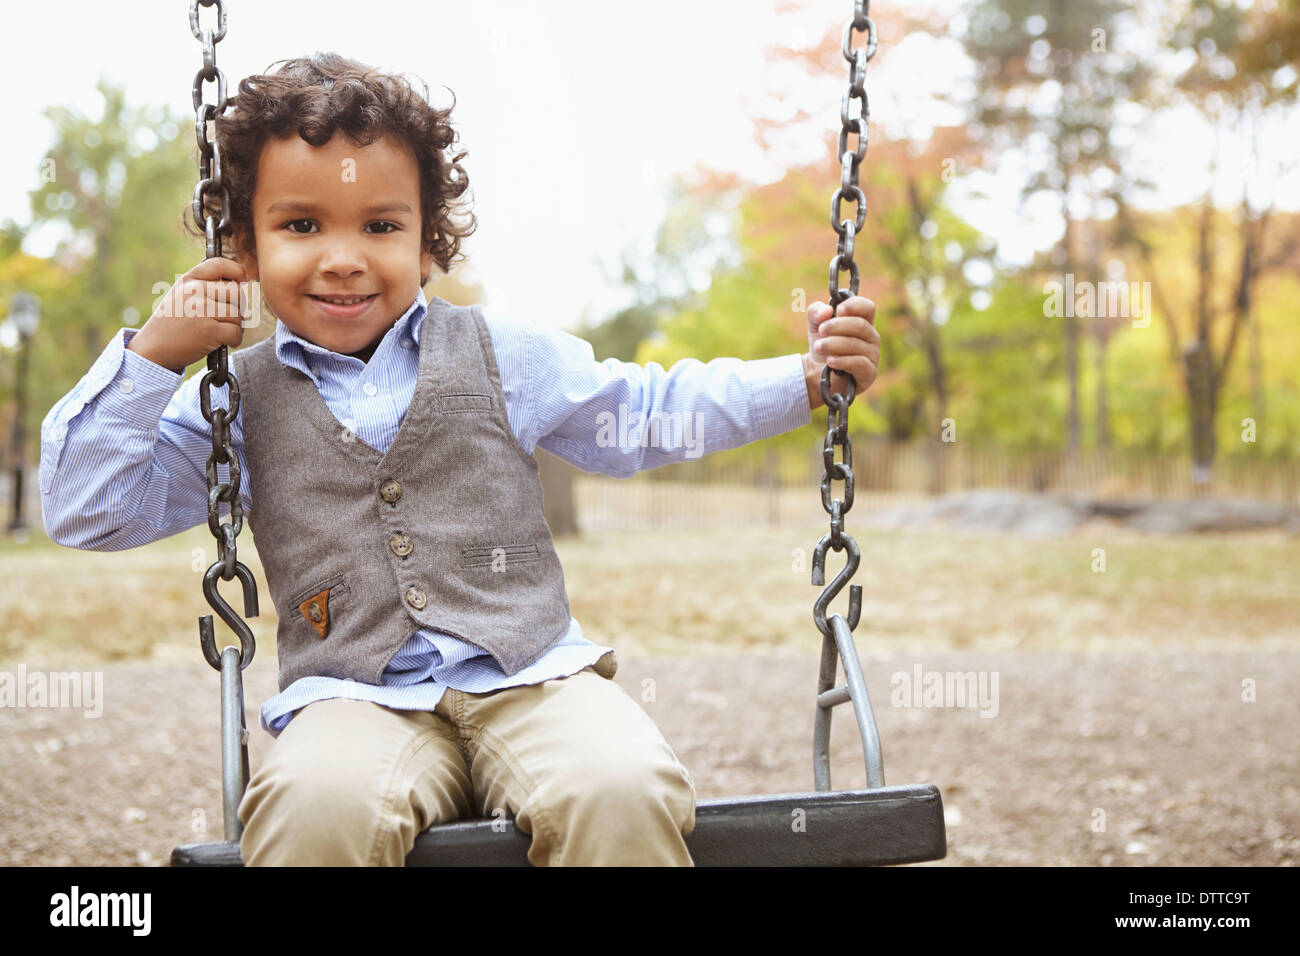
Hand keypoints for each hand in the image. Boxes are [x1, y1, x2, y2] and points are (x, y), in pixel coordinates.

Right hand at [128, 257, 251, 371]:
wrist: (152, 348)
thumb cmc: (170, 324)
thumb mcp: (179, 295)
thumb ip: (202, 285)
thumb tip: (238, 281)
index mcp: (188, 280)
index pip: (219, 264)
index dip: (236, 270)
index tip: (243, 279)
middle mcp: (196, 291)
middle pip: (236, 292)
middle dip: (238, 306)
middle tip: (229, 317)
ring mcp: (203, 310)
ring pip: (238, 315)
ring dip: (235, 326)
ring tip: (221, 331)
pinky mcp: (210, 331)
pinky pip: (236, 332)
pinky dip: (234, 340)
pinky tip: (223, 342)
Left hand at [803, 295, 879, 410]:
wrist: (816, 373)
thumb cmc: (822, 345)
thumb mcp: (814, 325)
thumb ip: (816, 312)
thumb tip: (827, 311)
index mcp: (863, 321)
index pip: (868, 308)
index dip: (855, 306)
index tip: (839, 309)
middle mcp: (871, 337)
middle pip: (860, 325)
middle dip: (837, 326)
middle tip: (821, 330)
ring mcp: (873, 355)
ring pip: (856, 345)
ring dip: (834, 344)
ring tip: (818, 347)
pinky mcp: (869, 373)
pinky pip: (859, 363)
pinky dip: (842, 361)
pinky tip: (830, 361)